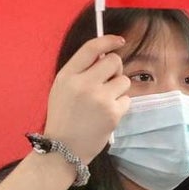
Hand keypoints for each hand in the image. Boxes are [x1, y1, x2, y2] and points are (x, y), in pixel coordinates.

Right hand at [42, 34, 131, 161]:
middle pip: (114, 61)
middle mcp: (83, 84)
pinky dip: (120, 106)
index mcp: (68, 76)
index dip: (108, 40)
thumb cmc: (63, 117)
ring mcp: (99, 99)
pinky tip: (107, 115)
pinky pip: (127, 99)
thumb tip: (105, 55)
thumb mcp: (62, 88)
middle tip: (107, 82)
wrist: (63, 149)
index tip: (118, 41)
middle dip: (115, 69)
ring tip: (104, 102)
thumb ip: (79, 71)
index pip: (91, 48)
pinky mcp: (113, 113)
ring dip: (118, 89)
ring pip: (123, 80)